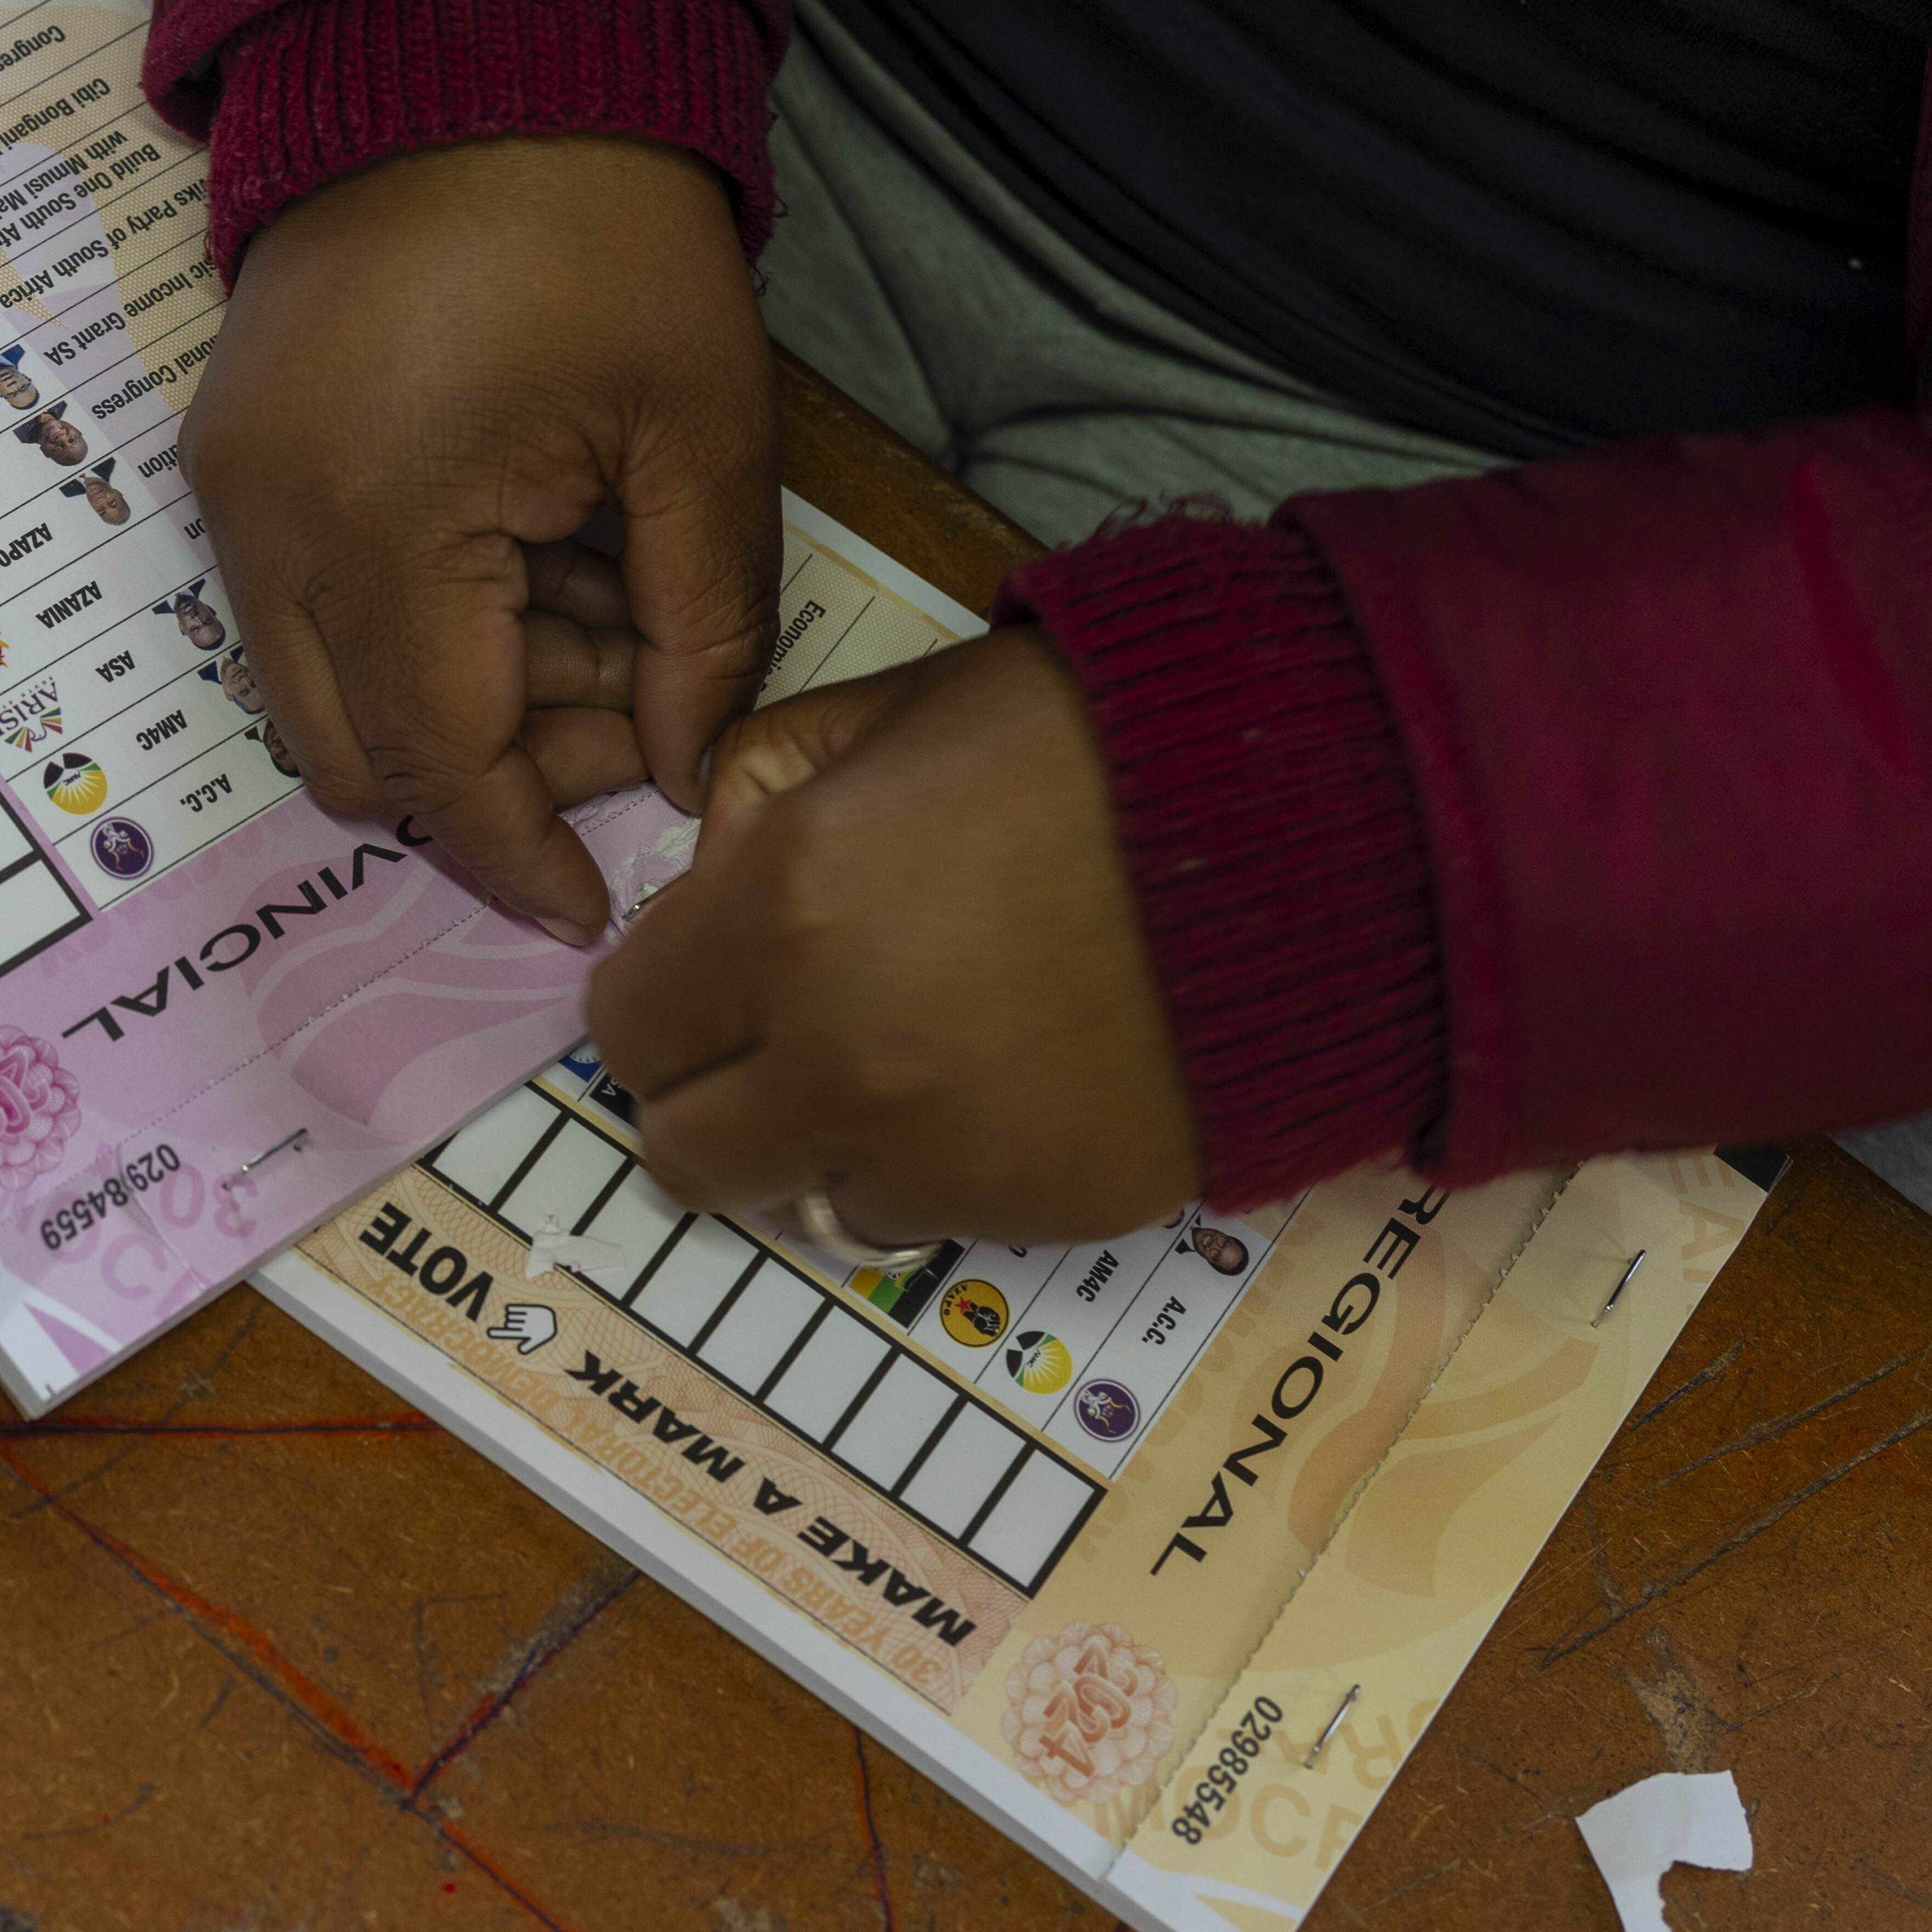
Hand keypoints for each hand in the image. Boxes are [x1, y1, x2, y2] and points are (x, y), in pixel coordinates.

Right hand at [192, 134, 773, 942]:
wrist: (469, 53)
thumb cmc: (602, 231)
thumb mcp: (702, 434)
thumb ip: (705, 625)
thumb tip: (693, 772)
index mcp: (382, 532)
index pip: (442, 765)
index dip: (521, 850)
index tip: (596, 904)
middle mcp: (269, 529)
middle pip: (355, 755)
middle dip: (491, 777)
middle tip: (631, 720)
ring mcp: (233, 487)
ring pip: (315, 689)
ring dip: (450, 698)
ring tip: (593, 609)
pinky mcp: (231, 448)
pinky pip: (296, 602)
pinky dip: (406, 624)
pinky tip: (525, 556)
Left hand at [586, 630, 1203, 1245]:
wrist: (1306, 829)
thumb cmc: (1090, 738)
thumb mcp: (889, 708)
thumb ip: (759, 788)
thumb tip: (706, 882)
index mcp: (780, 913)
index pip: (626, 1025)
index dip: (658, 1001)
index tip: (702, 980)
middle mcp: (835, 1058)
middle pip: (684, 1152)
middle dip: (707, 1098)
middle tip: (770, 1044)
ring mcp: (939, 1154)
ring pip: (805, 1201)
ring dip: (827, 1145)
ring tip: (911, 1058)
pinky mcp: (1040, 1211)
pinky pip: (932, 1223)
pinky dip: (939, 1171)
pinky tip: (1005, 1083)